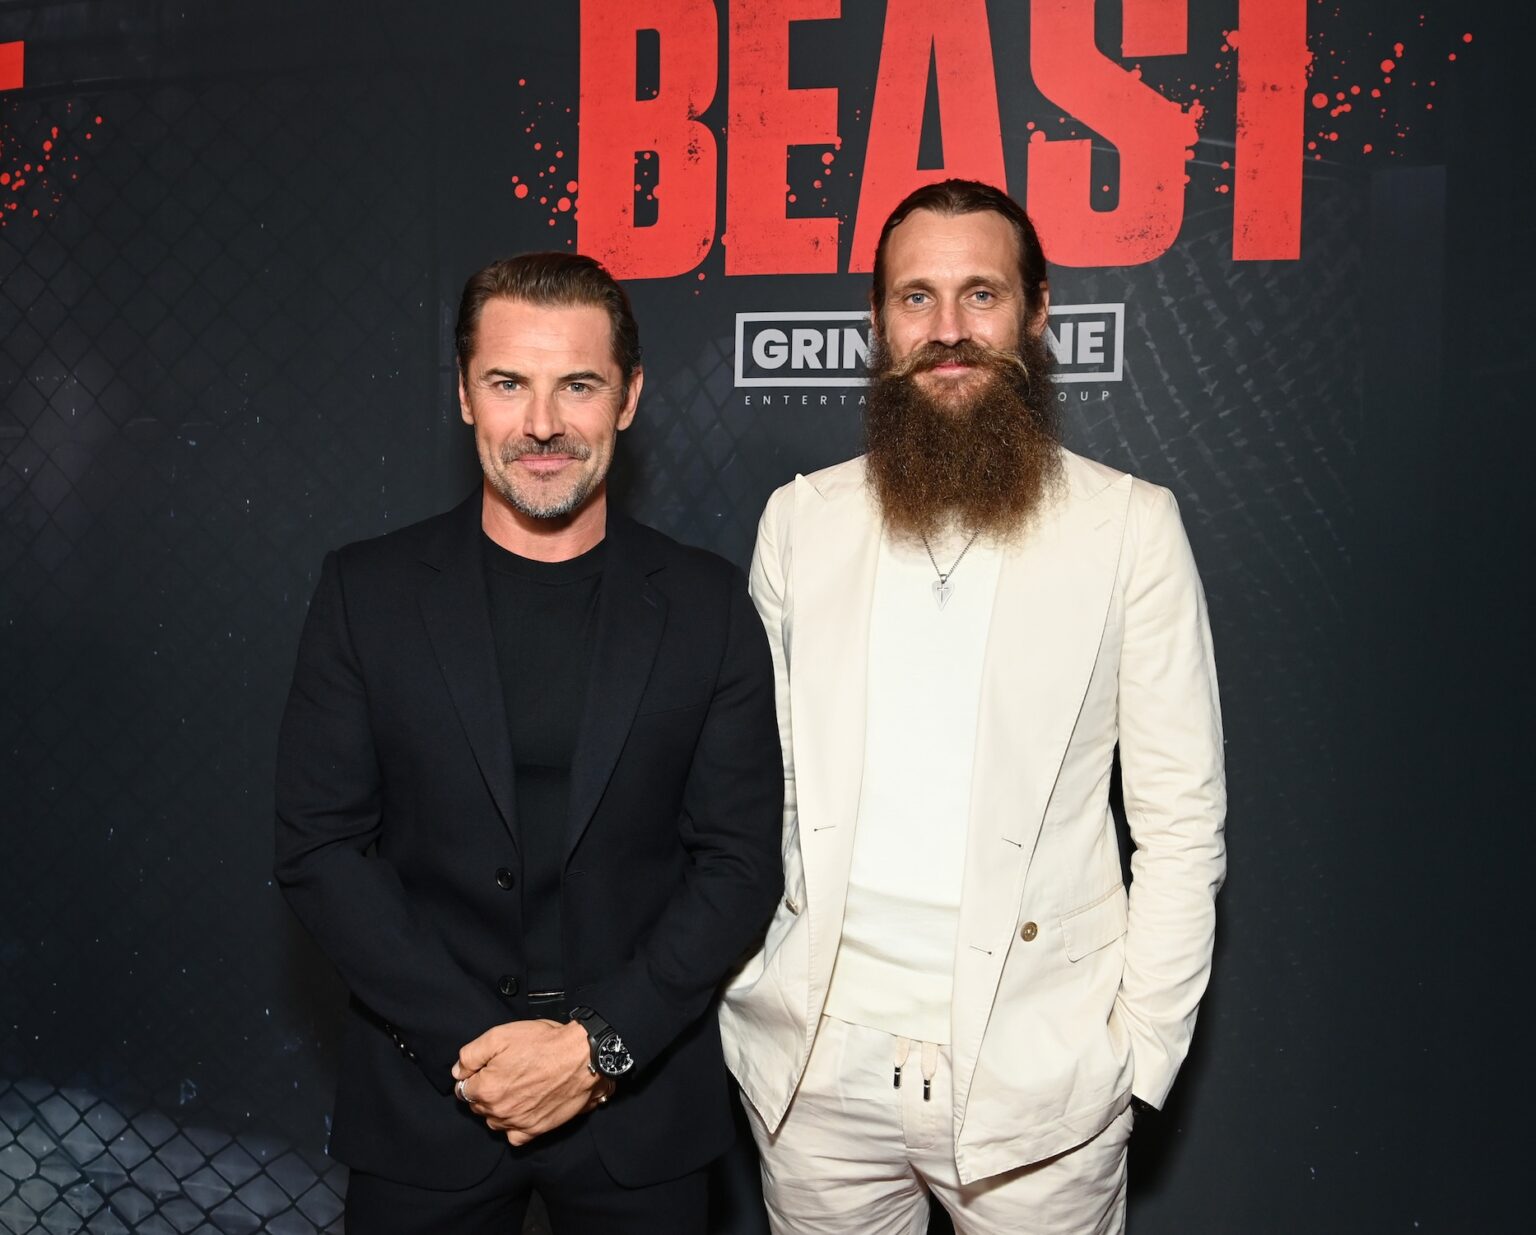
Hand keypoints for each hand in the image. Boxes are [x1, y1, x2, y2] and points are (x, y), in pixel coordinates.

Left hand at [451, 1019, 611, 1144]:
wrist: (581, 1057)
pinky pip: (514, 1137)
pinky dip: (513, 1126)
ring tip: (512, 1090)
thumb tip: (458, 1071)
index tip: (485, 1068)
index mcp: (487, 1088)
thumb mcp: (500, 1036)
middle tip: (502, 1074)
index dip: (473, 1076)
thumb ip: (471, 1054)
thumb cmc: (543, 1043)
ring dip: (497, 1109)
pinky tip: (520, 1111)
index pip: (463, 1089)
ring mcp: (518, 1122)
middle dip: (484, 1092)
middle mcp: (499, 1110)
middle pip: (478, 1106)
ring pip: (494, 1121)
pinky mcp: (536, 1129)